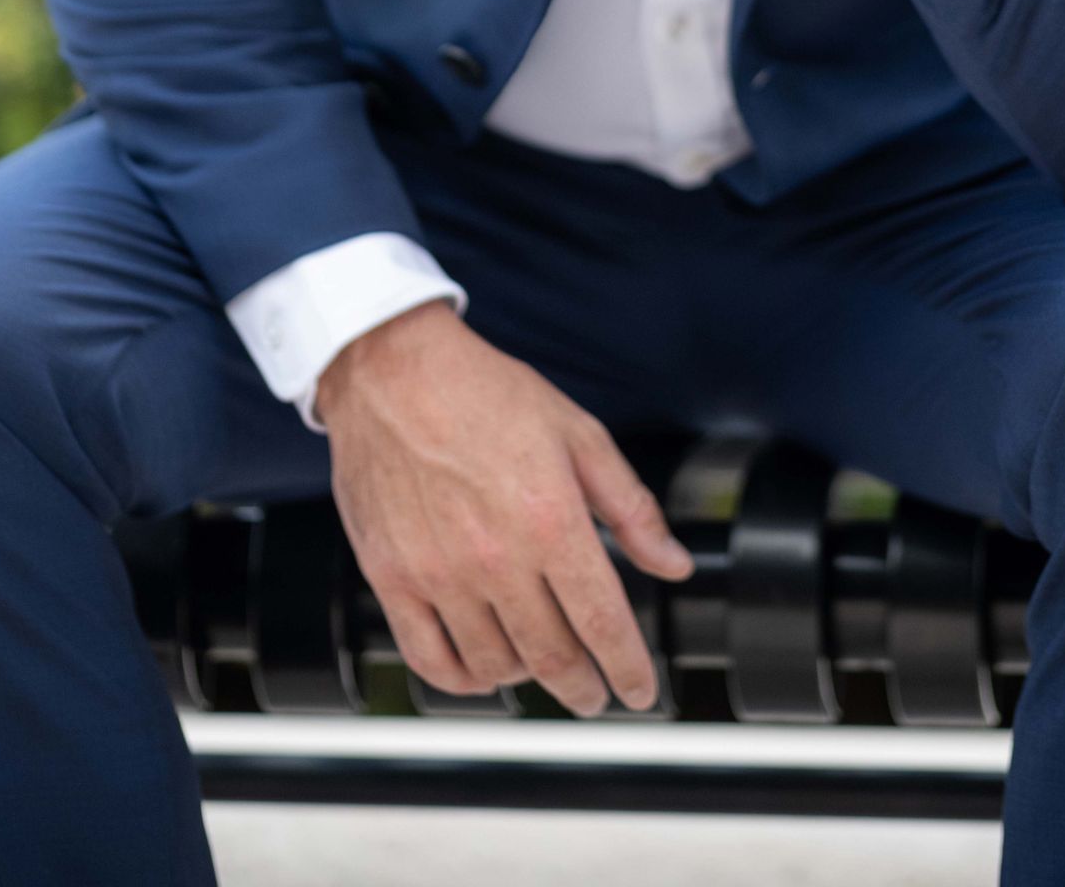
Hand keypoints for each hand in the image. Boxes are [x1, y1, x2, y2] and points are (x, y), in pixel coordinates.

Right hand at [314, 300, 692, 714]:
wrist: (393, 370)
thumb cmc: (487, 393)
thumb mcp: (577, 433)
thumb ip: (630, 507)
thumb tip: (674, 564)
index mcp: (550, 519)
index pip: (602, 623)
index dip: (629, 669)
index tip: (639, 692)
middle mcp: (495, 556)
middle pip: (552, 656)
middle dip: (584, 687)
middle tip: (596, 694)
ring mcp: (437, 573)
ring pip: (494, 666)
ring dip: (527, 678)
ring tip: (540, 662)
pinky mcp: (390, 578)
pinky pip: (430, 661)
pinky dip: (463, 681)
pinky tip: (481, 669)